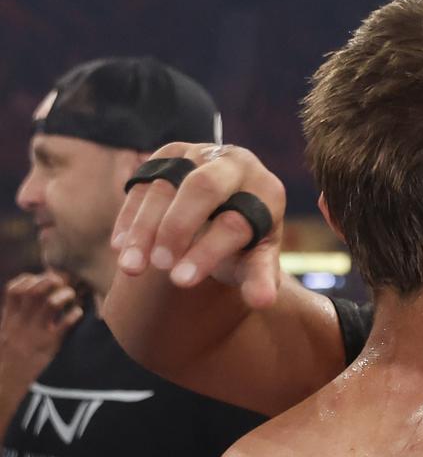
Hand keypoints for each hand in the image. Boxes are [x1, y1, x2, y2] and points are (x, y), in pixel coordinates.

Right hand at [1, 271, 81, 381]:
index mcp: (9, 319)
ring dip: (65, 295)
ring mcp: (35, 333)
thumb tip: (29, 303)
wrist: (7, 384)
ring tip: (72, 296)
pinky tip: (78, 314)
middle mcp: (21, 323)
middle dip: (49, 281)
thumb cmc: (9, 361)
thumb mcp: (6, 336)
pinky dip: (75, 315)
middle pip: (34, 291)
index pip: (14, 290)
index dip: (29, 279)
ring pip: (50, 303)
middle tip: (61, 284)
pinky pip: (65, 324)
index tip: (41, 279)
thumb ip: (14, 319)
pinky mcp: (49, 345)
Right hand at [111, 143, 286, 308]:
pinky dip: (130, 215)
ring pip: (165, 185)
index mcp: (267, 190)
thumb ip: (259, 278)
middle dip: (176, 228)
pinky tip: (120, 246)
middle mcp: (236, 163)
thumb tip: (262, 302)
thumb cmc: (246, 242)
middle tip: (159, 266)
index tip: (181, 282)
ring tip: (131, 267)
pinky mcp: (170, 154)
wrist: (228, 209)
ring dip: (144, 228)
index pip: (236, 220)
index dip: (208, 252)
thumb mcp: (256, 260)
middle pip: (203, 188)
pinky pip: (143, 182)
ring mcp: (201, 154)